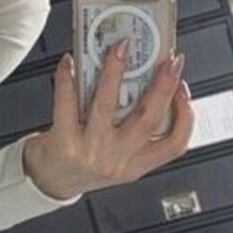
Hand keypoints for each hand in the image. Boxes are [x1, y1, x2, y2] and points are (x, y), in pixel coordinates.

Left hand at [23, 41, 193, 200]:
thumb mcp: (119, 158)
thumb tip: (146, 81)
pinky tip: (71, 61)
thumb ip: (135, 131)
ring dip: (115, 72)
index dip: (185, 116)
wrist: (47, 184)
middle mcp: (116, 159)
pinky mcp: (63, 143)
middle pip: (148, 119)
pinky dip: (67, 79)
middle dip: (163, 85)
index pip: (175, 144)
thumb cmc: (83, 164)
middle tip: (167, 60)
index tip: (184, 89)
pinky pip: (66, 104)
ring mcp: (90, 151)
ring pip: (107, 106)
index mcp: (136, 165)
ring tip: (120, 48)